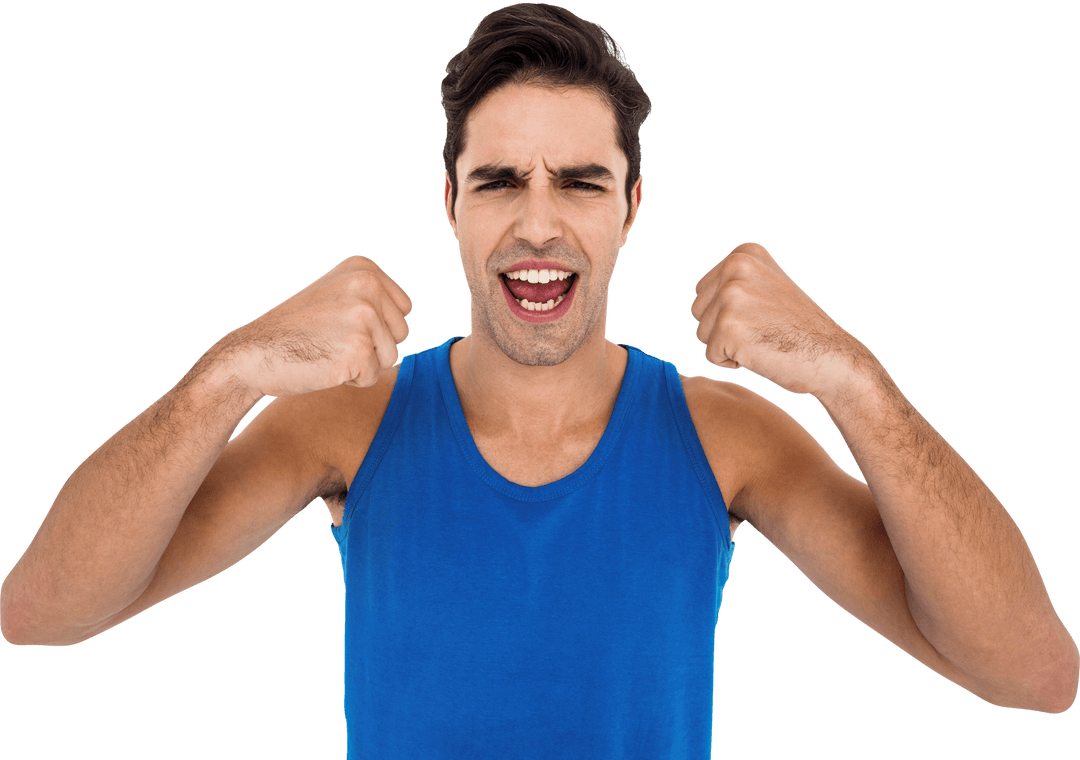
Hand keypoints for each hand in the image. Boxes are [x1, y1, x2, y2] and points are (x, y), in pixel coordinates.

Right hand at [219, 255, 412, 397]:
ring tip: (328, 350)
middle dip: (373, 346)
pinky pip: (373, 377)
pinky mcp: (359, 349)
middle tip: (331, 339)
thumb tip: (407, 308)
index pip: (403, 309)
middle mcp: (367, 285)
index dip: (376, 327)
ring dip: (363, 364)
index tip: (339, 322)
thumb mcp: (336, 294)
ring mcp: (364, 316)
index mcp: (364, 268)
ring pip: (391, 357)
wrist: (252, 353)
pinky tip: (325, 365)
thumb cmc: (297, 331)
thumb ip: (372, 296)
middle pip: (402, 333)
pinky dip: (351, 380)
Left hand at [690, 242, 868, 397]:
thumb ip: (735, 282)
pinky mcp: (728, 326)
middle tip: (762, 329)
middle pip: (698, 311)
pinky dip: (731, 362)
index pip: (704, 292)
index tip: (762, 315)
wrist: (830, 355)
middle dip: (722, 328)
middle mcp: (735, 268)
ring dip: (727, 345)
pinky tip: (760, 354)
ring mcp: (731, 295)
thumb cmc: (797, 328)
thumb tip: (697, 291)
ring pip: (702, 334)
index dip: (729, 313)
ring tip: (762, 339)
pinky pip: (711, 355)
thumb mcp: (767, 287)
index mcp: (743, 254)